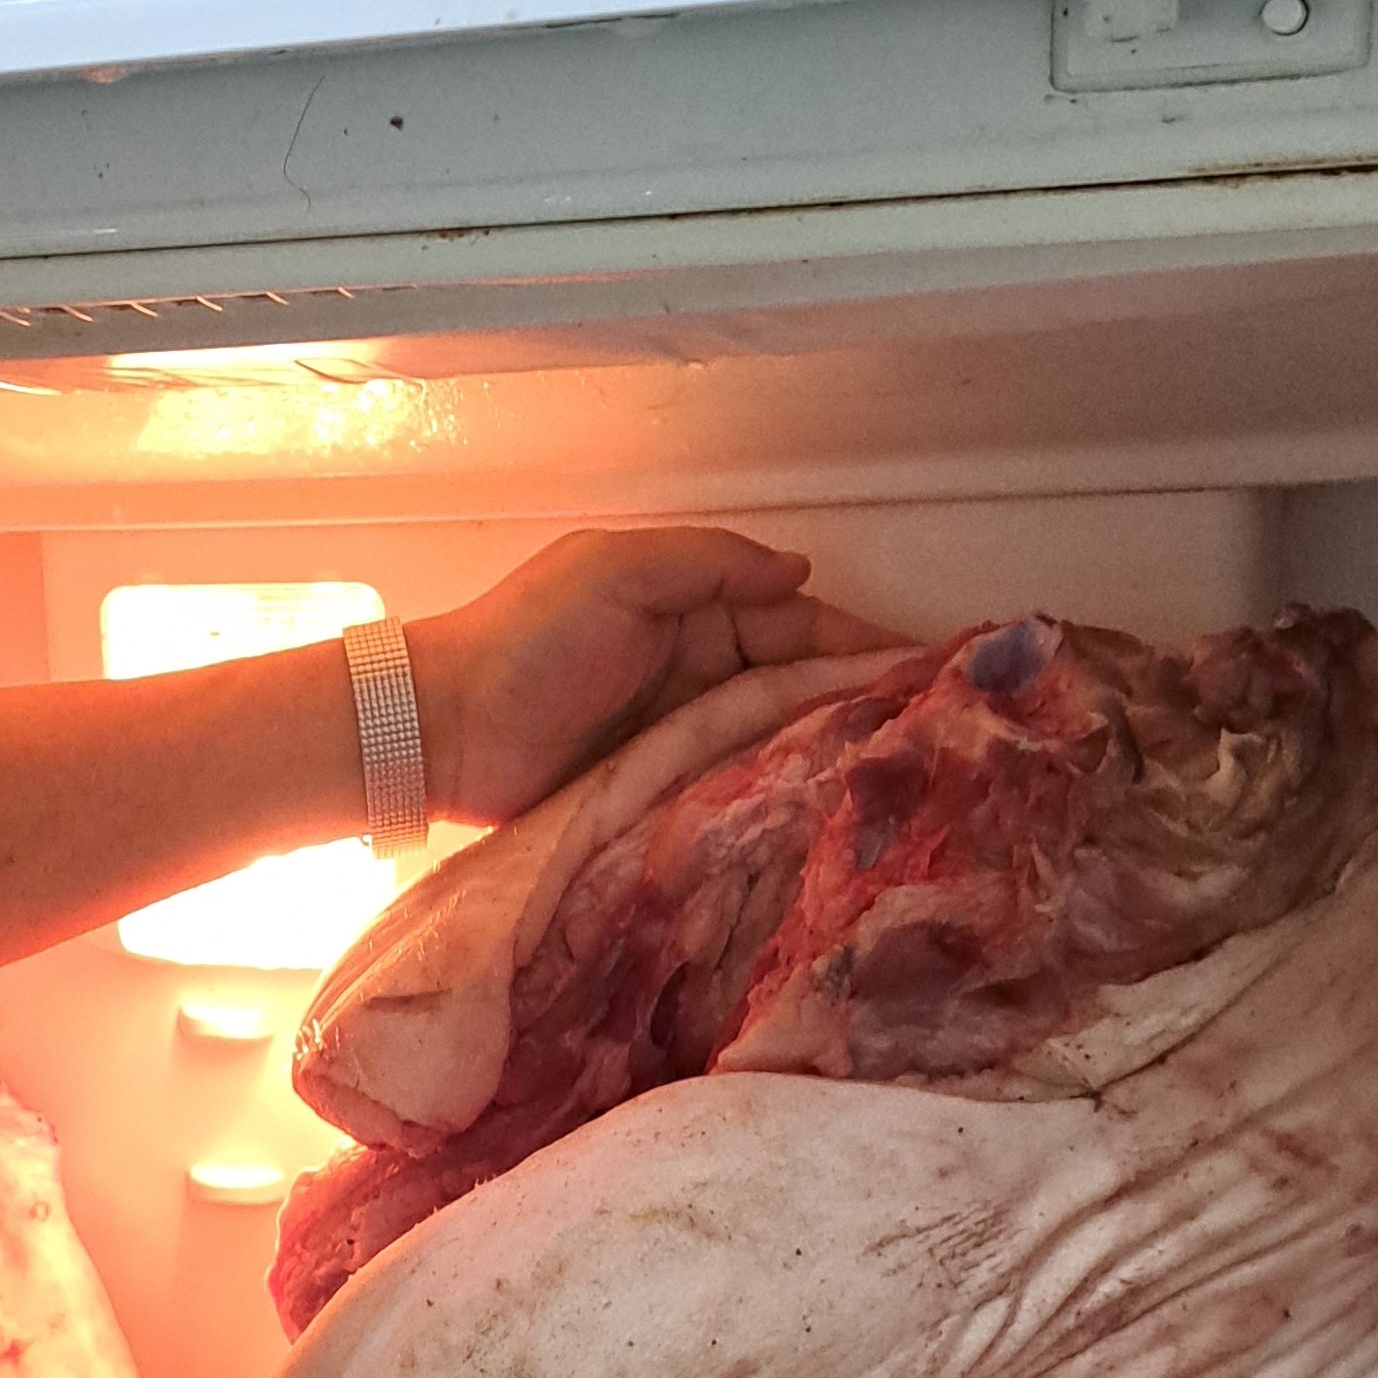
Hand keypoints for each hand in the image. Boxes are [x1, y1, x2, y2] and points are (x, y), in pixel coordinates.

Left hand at [406, 527, 901, 827]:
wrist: (441, 732)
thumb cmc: (525, 641)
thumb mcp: (619, 572)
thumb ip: (712, 563)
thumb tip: (803, 568)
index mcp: (692, 609)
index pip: (797, 622)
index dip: (858, 643)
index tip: (926, 666)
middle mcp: (696, 670)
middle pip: (798, 686)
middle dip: (860, 703)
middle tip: (936, 732)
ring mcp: (681, 735)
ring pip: (775, 739)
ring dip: (829, 753)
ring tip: (903, 779)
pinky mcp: (661, 790)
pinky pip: (734, 789)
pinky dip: (778, 796)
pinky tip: (827, 813)